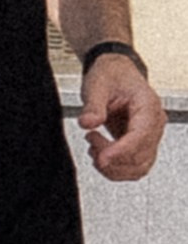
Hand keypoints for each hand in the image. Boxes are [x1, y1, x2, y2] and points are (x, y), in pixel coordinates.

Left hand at [78, 52, 165, 182]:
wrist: (114, 74)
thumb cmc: (111, 75)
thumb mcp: (97, 85)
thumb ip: (93, 105)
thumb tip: (88, 122)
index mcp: (148, 106)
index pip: (141, 136)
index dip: (121, 151)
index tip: (102, 158)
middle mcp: (154, 123)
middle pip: (141, 156)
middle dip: (112, 158)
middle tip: (91, 141)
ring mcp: (149, 136)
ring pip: (139, 167)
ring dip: (113, 168)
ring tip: (94, 148)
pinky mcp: (140, 145)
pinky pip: (133, 167)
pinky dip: (115, 169)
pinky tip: (100, 155)